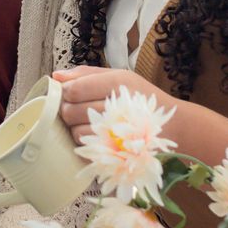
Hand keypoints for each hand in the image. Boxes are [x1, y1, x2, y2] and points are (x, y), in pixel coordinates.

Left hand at [53, 66, 167, 140]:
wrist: (172, 128)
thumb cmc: (140, 99)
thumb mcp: (119, 77)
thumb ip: (85, 74)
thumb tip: (56, 76)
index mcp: (117, 82)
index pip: (73, 89)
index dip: (66, 92)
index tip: (72, 93)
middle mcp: (117, 106)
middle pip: (69, 111)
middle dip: (68, 110)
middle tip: (79, 108)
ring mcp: (116, 132)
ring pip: (74, 131)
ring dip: (76, 127)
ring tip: (90, 122)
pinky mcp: (115, 152)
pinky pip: (85, 148)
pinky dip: (86, 142)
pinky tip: (97, 135)